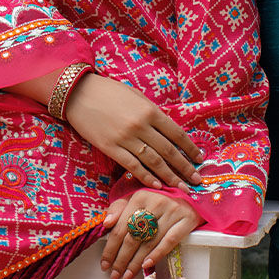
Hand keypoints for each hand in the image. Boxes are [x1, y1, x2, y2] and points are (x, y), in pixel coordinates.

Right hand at [64, 74, 203, 190]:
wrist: (78, 93)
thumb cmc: (109, 92)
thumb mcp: (136, 96)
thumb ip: (152, 113)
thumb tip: (168, 132)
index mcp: (150, 111)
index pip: (176, 134)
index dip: (190, 148)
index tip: (200, 159)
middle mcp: (141, 126)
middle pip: (168, 151)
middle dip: (185, 167)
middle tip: (196, 181)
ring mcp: (125, 138)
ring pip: (153, 161)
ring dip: (169, 176)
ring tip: (181, 187)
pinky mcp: (110, 148)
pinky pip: (132, 166)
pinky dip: (146, 177)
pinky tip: (157, 185)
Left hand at [99, 190, 199, 278]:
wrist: (191, 195)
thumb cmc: (159, 200)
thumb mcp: (137, 199)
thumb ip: (119, 208)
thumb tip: (106, 223)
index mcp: (140, 197)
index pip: (121, 228)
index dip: (110, 248)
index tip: (104, 263)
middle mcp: (156, 203)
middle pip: (134, 237)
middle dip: (121, 259)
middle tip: (114, 274)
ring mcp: (173, 211)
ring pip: (150, 242)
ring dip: (136, 262)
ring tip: (127, 275)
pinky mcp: (187, 220)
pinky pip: (170, 241)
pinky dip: (157, 254)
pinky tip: (146, 265)